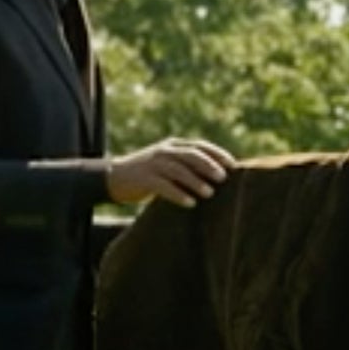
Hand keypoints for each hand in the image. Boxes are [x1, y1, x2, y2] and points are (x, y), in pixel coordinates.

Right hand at [107, 138, 235, 206]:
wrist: (114, 178)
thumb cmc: (150, 174)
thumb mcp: (169, 164)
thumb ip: (189, 166)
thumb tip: (220, 176)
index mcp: (173, 145)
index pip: (199, 146)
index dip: (217, 154)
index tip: (233, 165)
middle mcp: (164, 151)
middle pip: (190, 155)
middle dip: (208, 165)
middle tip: (223, 178)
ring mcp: (153, 164)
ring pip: (178, 170)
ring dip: (195, 181)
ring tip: (209, 193)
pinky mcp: (144, 178)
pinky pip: (163, 186)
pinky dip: (178, 194)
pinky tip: (190, 203)